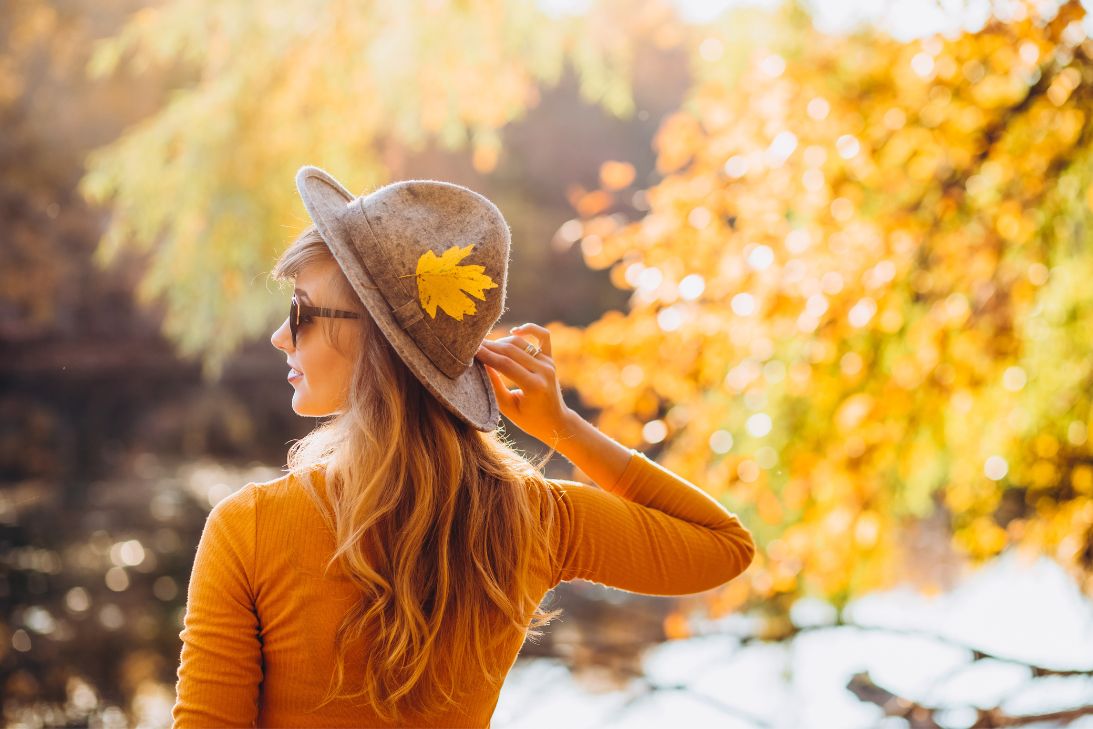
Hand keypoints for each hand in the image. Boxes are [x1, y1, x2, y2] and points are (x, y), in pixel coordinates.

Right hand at [474, 323, 574, 446]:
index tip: (470, 351)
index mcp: (535, 386)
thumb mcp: (507, 408)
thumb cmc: (529, 420)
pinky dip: (529, 329)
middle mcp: (544, 370)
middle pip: (511, 351)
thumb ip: (494, 385)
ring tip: (486, 346)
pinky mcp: (550, 358)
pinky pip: (543, 336)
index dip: (486, 356)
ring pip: (520, 343)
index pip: (505, 364)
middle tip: (472, 346)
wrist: (555, 422)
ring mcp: (549, 362)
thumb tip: (480, 364)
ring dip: (501, 341)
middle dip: (490, 347)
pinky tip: (514, 331)